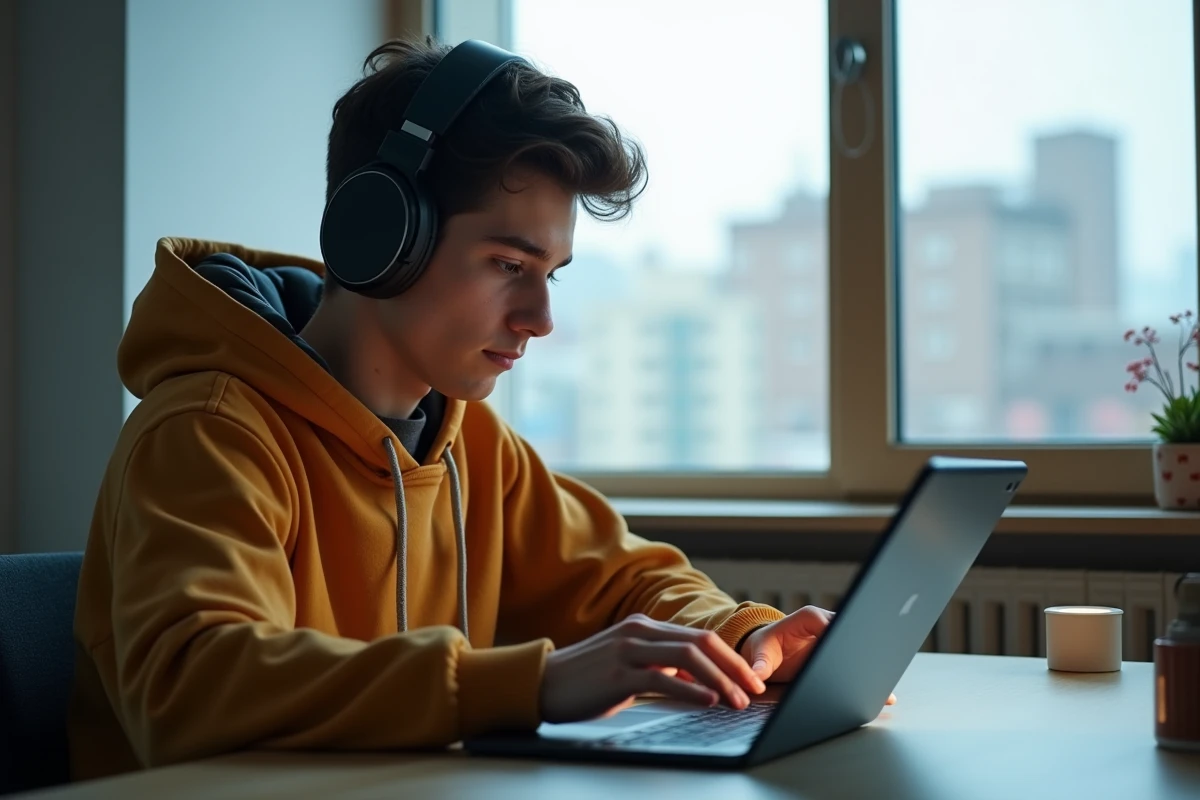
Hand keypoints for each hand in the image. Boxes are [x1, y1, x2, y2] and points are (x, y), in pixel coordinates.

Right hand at [539, 613, 767, 723]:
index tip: (751, 678)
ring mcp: (627, 650)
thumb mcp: (628, 666)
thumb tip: (695, 679)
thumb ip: (659, 666)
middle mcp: (639, 631)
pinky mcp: (617, 675)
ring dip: (721, 679)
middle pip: (701, 642)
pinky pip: (662, 680)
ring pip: (688, 657)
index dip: (731, 657)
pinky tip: (709, 701)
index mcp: (643, 626)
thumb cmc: (585, 679)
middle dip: (735, 666)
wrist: (540, 683)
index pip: (699, 637)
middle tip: (756, 689)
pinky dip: (691, 690)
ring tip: (739, 700)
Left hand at [740, 606, 896, 704]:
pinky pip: (858, 659)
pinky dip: (869, 674)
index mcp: (809, 617)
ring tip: (885, 686)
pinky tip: (883, 693)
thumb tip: (757, 677)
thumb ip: (760, 663)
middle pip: (850, 635)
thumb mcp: (761, 652)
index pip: (830, 624)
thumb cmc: (766, 646)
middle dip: (861, 653)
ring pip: (858, 647)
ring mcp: (837, 637)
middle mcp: (828, 623)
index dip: (839, 639)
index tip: (847, 655)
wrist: (770, 648)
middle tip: (875, 674)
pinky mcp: (841, 651)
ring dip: (870, 665)